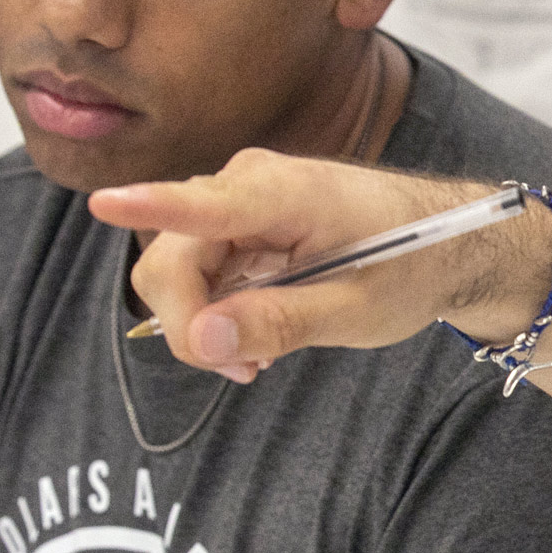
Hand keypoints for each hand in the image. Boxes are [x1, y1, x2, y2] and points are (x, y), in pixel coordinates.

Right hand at [88, 149, 519, 382]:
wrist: (447, 241)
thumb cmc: (411, 265)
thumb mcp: (356, 309)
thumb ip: (281, 323)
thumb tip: (203, 340)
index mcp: (288, 193)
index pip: (207, 203)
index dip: (152, 205)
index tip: (104, 201)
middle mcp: (249, 183)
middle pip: (172, 261)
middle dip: (191, 322)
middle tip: (244, 369)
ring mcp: (237, 201)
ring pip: (175, 271)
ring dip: (202, 321)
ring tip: (259, 357)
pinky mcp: (236, 223)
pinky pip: (196, 271)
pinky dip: (214, 311)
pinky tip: (255, 337)